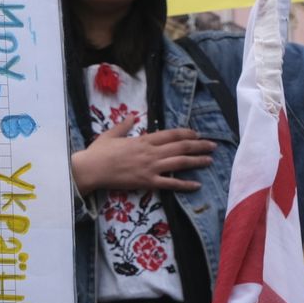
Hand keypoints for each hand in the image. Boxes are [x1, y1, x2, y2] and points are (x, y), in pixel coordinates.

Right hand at [70, 115, 215, 194]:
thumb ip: (124, 126)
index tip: (196, 134)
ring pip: (179, 162)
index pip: (170, 134)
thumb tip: (132, 117)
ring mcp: (150, 167)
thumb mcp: (110, 134)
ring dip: (196, 161)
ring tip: (209, 160)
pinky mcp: (147, 182)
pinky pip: (170, 183)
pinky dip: (184, 184)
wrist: (91, 169)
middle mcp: (151, 152)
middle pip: (180, 146)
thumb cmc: (98, 152)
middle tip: (212, 146)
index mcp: (143, 140)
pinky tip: (196, 185)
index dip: (186, 133)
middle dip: (199, 145)